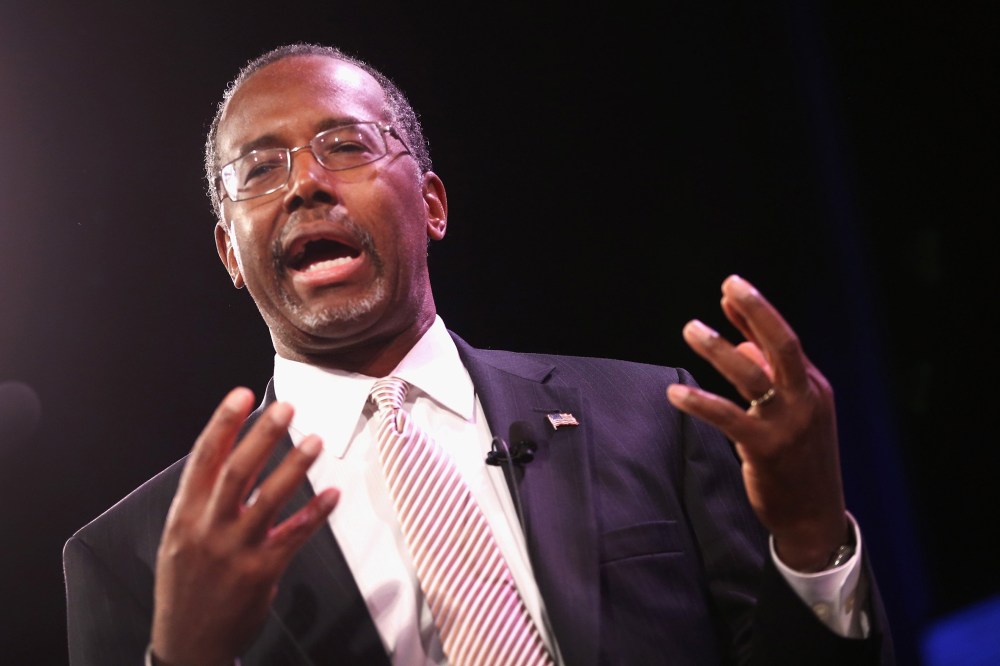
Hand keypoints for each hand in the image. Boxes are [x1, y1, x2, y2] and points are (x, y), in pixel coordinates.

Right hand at [151, 388, 338, 665]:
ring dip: (295, 467)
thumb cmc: (187, 584)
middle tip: (287, 408)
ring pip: (268, 500)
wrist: (189, 642)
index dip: (223, 423)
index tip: (242, 394)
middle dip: (262, 436)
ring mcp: (235, 552)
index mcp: (184, 515)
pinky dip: (315, 513)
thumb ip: (203, 501)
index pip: (204, 459)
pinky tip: (333, 495)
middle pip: (236, 472)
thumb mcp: (180, 538)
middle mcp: (207, 529)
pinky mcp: (262, 573)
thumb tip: (231, 454)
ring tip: (316, 440)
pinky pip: (294, 536)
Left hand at [666, 274, 848, 571]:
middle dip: (757, 310)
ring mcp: (788, 423)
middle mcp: (806, 399)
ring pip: (753, 375)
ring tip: (691, 329)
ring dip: (719, 349)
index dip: (756, 313)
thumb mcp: (792, 414)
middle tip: (730, 285)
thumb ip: (769, 376)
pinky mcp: (766, 448)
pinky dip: (701, 401)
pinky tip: (675, 392)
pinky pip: (728, 416)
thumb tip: (740, 341)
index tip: (730, 289)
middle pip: (782, 344)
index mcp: (813, 387)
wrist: (815, 516)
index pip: (784, 340)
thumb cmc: (798, 461)